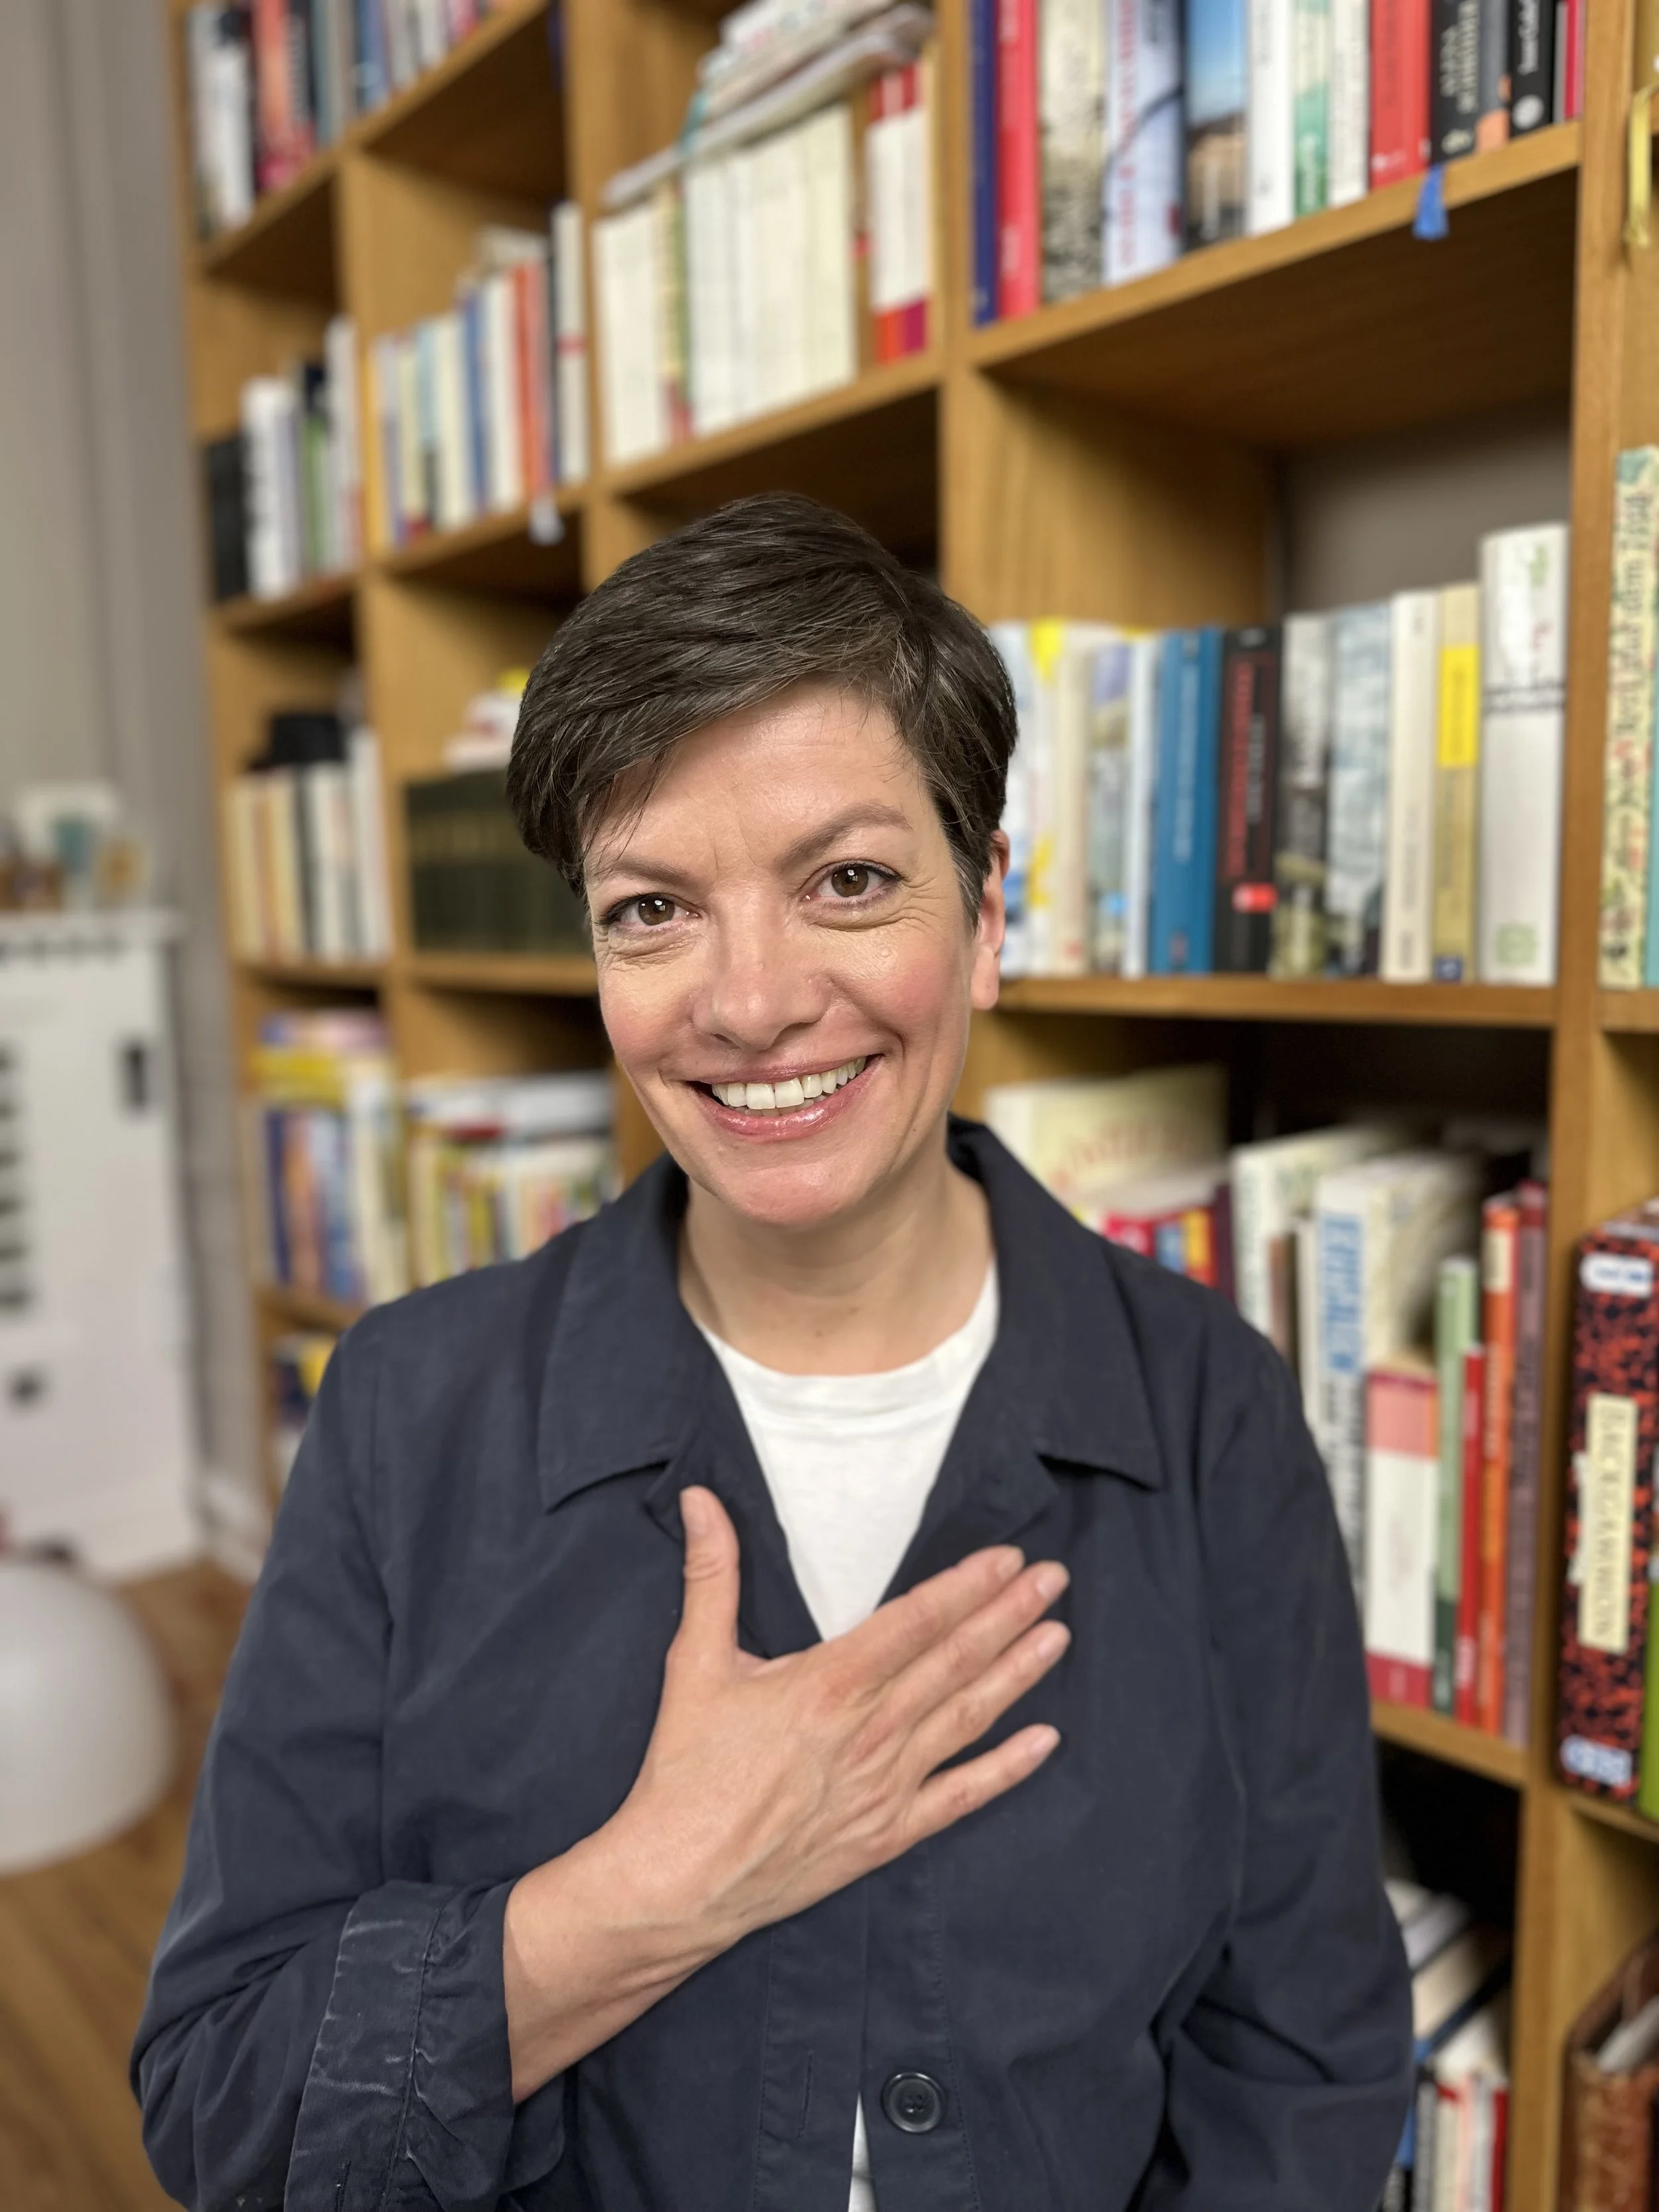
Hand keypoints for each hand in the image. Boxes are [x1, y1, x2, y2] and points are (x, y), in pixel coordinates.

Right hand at [503, 1485, 1068, 2098]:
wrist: (679, 1882)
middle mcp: (869, 1732)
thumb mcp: (694, 1663)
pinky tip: (1045, 1742)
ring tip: (1058, 1637)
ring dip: (1016, 1674)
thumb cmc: (685, 1773)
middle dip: (1008, 1616)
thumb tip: (703, 1498)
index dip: (967, 1586)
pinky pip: (960, 1797)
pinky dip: (1007, 1769)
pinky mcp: (887, 1836)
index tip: (1008, 1560)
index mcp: (827, 1684)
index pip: (915, 1621)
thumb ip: (710, 1574)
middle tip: (1055, 1580)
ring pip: (966, 1718)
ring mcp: (885, 1787)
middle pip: (954, 1661)